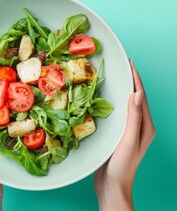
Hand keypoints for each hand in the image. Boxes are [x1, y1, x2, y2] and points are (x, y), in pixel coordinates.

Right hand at [94, 60, 155, 209]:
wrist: (113, 186)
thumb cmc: (122, 166)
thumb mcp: (129, 141)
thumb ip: (133, 118)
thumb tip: (137, 94)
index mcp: (146, 126)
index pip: (141, 97)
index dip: (136, 79)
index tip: (130, 64)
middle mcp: (139, 126)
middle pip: (135, 98)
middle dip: (130, 81)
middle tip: (122, 66)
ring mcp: (129, 130)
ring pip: (126, 105)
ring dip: (121, 91)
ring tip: (114, 78)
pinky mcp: (118, 135)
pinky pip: (117, 113)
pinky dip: (112, 103)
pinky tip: (104, 99)